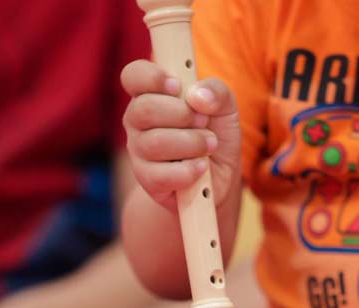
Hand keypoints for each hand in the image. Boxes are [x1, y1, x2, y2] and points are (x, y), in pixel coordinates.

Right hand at [121, 59, 241, 211]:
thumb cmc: (215, 134)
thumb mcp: (225, 108)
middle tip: (203, 122)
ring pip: (154, 143)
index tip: (177, 85)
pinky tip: (201, 167)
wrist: (220, 177)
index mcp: (151, 94)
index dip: (151, 77)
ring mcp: (139, 151)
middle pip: (143, 109)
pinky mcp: (147, 180)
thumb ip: (217, 92)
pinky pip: (161, 175)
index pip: (133, 76)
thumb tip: (198, 96)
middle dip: (182, 114)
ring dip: (192, 143)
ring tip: (209, 145)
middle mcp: (138, 121)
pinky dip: (189, 170)